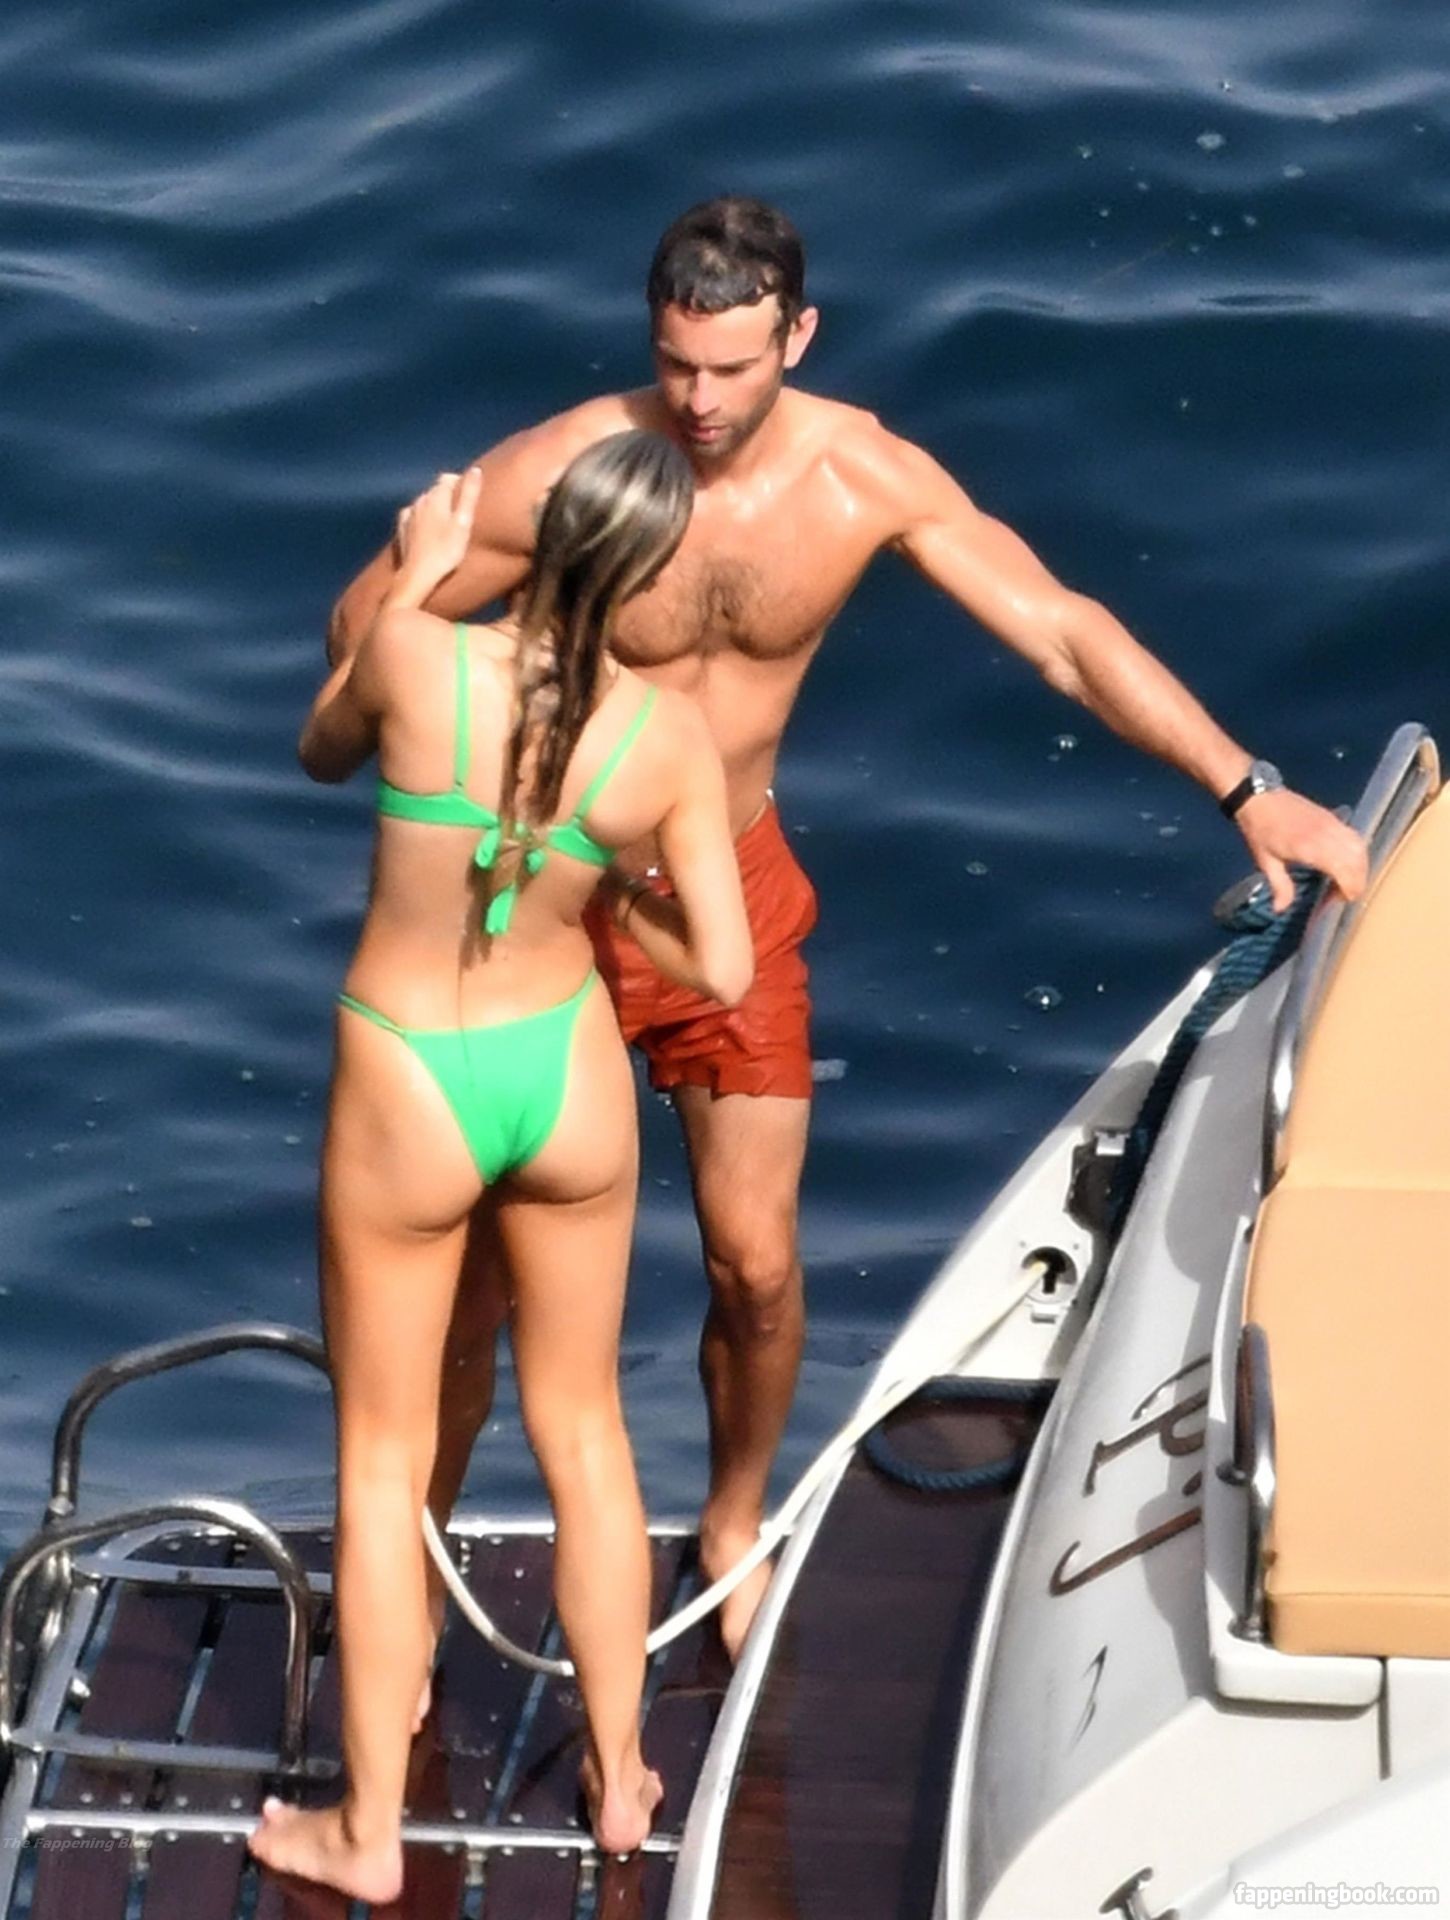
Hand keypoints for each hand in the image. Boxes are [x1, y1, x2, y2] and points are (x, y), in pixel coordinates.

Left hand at [391, 468, 482, 599]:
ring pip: (424, 502)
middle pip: (436, 490)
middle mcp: (420, 500)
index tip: (469, 494)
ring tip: (446, 521)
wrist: (419, 574)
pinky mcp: (402, 528)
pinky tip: (426, 527)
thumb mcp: (464, 522)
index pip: (448, 478)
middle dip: (448, 495)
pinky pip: (413, 515)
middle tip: (461, 511)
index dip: (460, 482)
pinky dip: (421, 517)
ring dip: (435, 506)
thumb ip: (469, 495)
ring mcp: (409, 514)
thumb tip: (475, 469)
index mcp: (436, 496)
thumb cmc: (446, 550)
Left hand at [1234, 787, 1367, 911]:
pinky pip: (1355, 836)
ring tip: (1348, 882)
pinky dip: (1357, 853)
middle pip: (1357, 860)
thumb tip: (1281, 909)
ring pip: (1360, 847)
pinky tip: (1348, 863)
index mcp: (1310, 847)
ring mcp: (1332, 823)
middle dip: (1357, 881)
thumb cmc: (1260, 829)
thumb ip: (1279, 886)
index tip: (1341, 900)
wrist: (1259, 796)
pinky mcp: (1333, 818)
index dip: (1349, 888)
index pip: (1344, 869)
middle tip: (1345, 896)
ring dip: (1360, 867)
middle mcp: (1327, 834)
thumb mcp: (1265, 861)